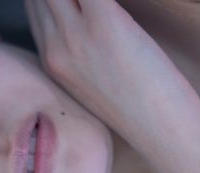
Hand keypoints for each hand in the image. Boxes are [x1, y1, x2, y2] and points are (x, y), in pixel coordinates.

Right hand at [25, 0, 199, 149]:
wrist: (163, 132)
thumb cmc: (142, 111)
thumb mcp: (97, 87)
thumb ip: (83, 56)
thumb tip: (92, 30)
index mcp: (52, 62)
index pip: (36, 6)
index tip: (78, 0)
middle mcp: (55, 47)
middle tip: (95, 3)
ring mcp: (76, 35)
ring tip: (104, 5)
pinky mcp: (105, 22)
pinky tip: (115, 3)